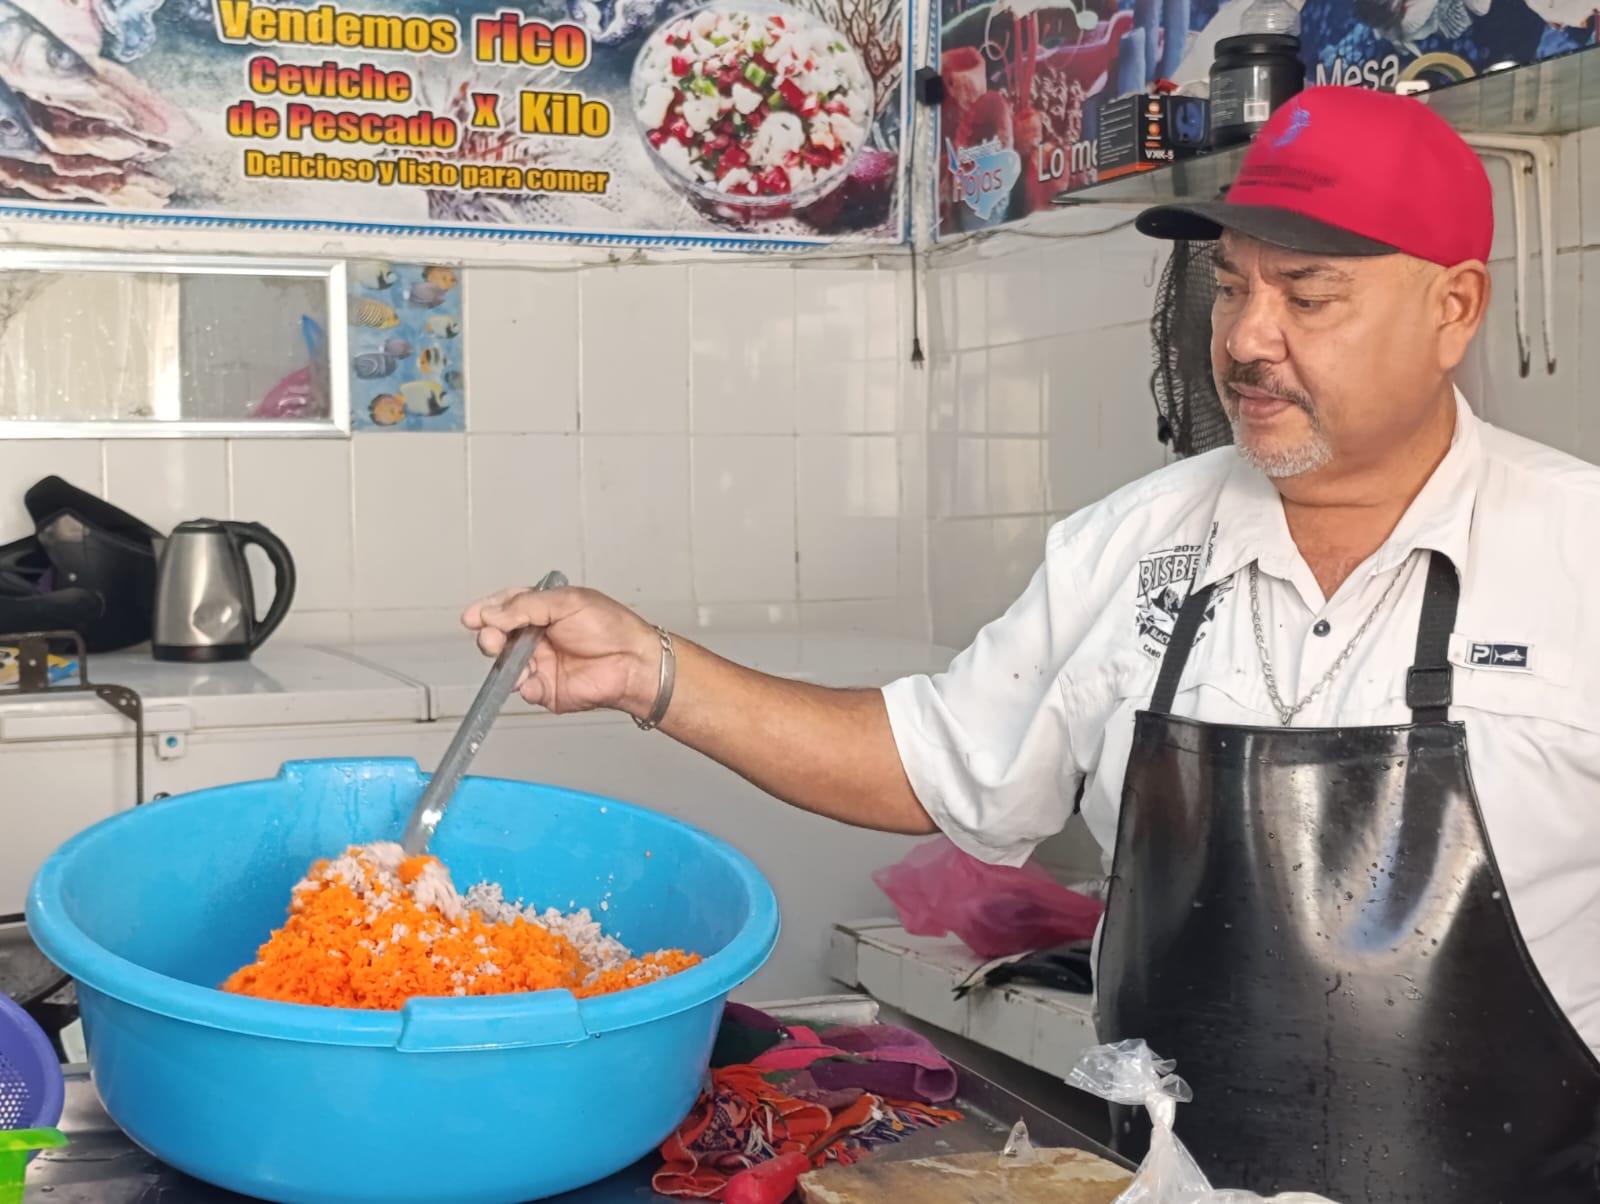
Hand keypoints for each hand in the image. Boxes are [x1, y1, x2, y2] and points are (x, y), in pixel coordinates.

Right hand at [461, 585, 661, 716]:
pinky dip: (523, 685)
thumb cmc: (611, 628)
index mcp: (543, 610)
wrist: (633, 663)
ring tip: (508, 656)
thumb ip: (525, 606)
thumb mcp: (566, 602)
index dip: (487, 611)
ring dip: (502, 662)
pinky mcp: (547, 689)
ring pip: (505, 665)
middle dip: (489, 636)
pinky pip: (524, 690)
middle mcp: (538, 637)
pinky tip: (532, 679)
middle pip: (499, 636)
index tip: (472, 617)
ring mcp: (541, 664)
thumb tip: (492, 613)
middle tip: (491, 637)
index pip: (506, 607)